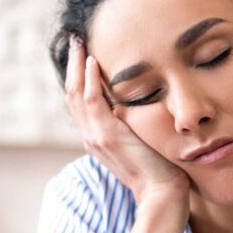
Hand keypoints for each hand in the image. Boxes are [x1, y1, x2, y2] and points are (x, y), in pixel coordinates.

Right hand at [65, 35, 190, 206]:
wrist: (161, 192)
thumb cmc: (159, 167)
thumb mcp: (140, 140)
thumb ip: (132, 123)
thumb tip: (140, 101)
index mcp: (96, 137)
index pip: (79, 101)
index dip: (78, 76)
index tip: (82, 53)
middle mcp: (90, 136)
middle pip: (72, 94)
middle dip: (72, 65)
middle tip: (76, 40)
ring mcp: (95, 136)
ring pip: (76, 94)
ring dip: (77, 65)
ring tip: (80, 43)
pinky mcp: (107, 135)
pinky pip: (92, 101)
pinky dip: (90, 79)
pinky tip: (93, 61)